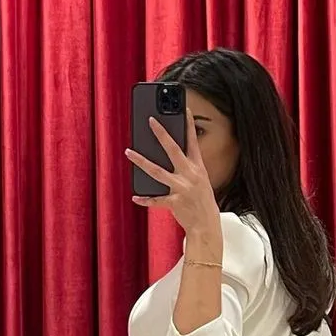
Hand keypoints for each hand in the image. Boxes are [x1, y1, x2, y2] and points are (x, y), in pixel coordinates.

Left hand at [126, 110, 220, 237]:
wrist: (206, 225)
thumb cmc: (202, 202)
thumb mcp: (201, 181)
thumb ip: (188, 168)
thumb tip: (172, 157)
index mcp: (198, 168)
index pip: (193, 142)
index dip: (189, 125)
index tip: (185, 109)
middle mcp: (190, 175)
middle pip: (173, 150)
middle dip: (161, 134)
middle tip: (150, 120)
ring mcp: (181, 188)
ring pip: (157, 171)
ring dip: (141, 161)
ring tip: (128, 151)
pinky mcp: (174, 202)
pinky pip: (155, 200)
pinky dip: (145, 199)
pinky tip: (135, 196)